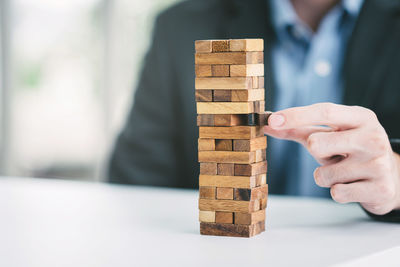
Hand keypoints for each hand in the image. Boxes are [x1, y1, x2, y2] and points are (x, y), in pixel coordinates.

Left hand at [264, 103, 399, 214]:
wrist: (390, 177)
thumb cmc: (350, 150)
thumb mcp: (330, 134)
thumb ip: (299, 129)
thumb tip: (268, 124)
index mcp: (360, 117)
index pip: (324, 112)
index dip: (295, 115)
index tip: (271, 120)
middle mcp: (372, 137)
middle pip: (317, 143)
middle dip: (316, 152)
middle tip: (332, 154)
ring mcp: (378, 163)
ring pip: (323, 175)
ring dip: (326, 176)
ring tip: (344, 171)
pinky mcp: (380, 189)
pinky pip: (336, 193)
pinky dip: (337, 191)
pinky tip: (353, 185)